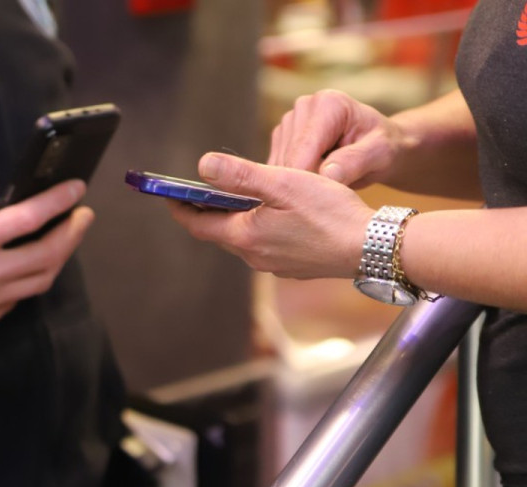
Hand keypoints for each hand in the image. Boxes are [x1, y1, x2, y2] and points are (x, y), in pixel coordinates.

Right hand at [0, 180, 92, 349]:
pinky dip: (33, 279)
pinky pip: (19, 298)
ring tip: (66, 239)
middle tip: (83, 215)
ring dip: (61, 257)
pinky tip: (33, 266)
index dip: (58, 201)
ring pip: (41, 280)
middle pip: (48, 254)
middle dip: (73, 232)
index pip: (28, 218)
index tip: (76, 188)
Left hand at [170, 152, 373, 278]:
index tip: (168, 194)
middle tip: (198, 191)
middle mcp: (255, 257)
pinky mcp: (294, 266)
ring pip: (244, 239)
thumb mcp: (282, 183)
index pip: (198, 224)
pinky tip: (273, 213)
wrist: (373, 247)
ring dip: (235, 219)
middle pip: (219, 232)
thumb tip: (203, 166)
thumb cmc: (331, 213)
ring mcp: (275, 265)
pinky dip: (259, 228)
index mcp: (245, 237)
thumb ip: (240, 175)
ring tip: (236, 196)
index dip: (181, 208)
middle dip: (207, 211)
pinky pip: (266, 245)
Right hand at [268, 89, 407, 188]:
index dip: (307, 178)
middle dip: (304, 181)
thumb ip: (354, 162)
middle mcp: (304, 106)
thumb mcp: (380, 154)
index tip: (321, 201)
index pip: (303, 148)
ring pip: (278, 164)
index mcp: (328, 104)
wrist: (378, 145)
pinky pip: (276, 166)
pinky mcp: (282, 135)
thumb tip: (326, 175)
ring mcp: (290, 120)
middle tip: (329, 195)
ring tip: (325, 186)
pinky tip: (313, 181)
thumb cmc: (384, 147)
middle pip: (288, 157)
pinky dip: (291, 179)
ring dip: (297, 181)